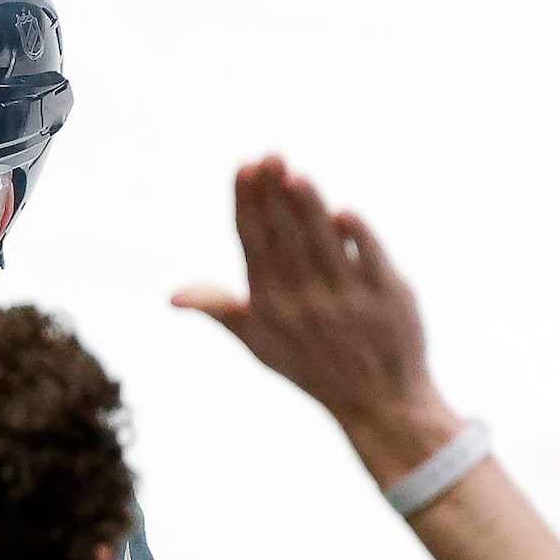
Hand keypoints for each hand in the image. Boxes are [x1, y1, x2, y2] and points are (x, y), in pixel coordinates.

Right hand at [174, 158, 457, 480]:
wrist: (380, 404)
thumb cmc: (314, 368)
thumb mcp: (262, 345)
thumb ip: (222, 311)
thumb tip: (172, 296)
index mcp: (271, 303)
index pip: (253, 242)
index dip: (248, 202)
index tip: (244, 166)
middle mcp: (305, 300)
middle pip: (285, 235)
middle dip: (275, 193)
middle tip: (270, 155)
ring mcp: (347, 299)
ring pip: (323, 243)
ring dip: (308, 208)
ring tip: (296, 175)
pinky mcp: (387, 297)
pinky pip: (369, 259)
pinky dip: (356, 236)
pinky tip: (343, 212)